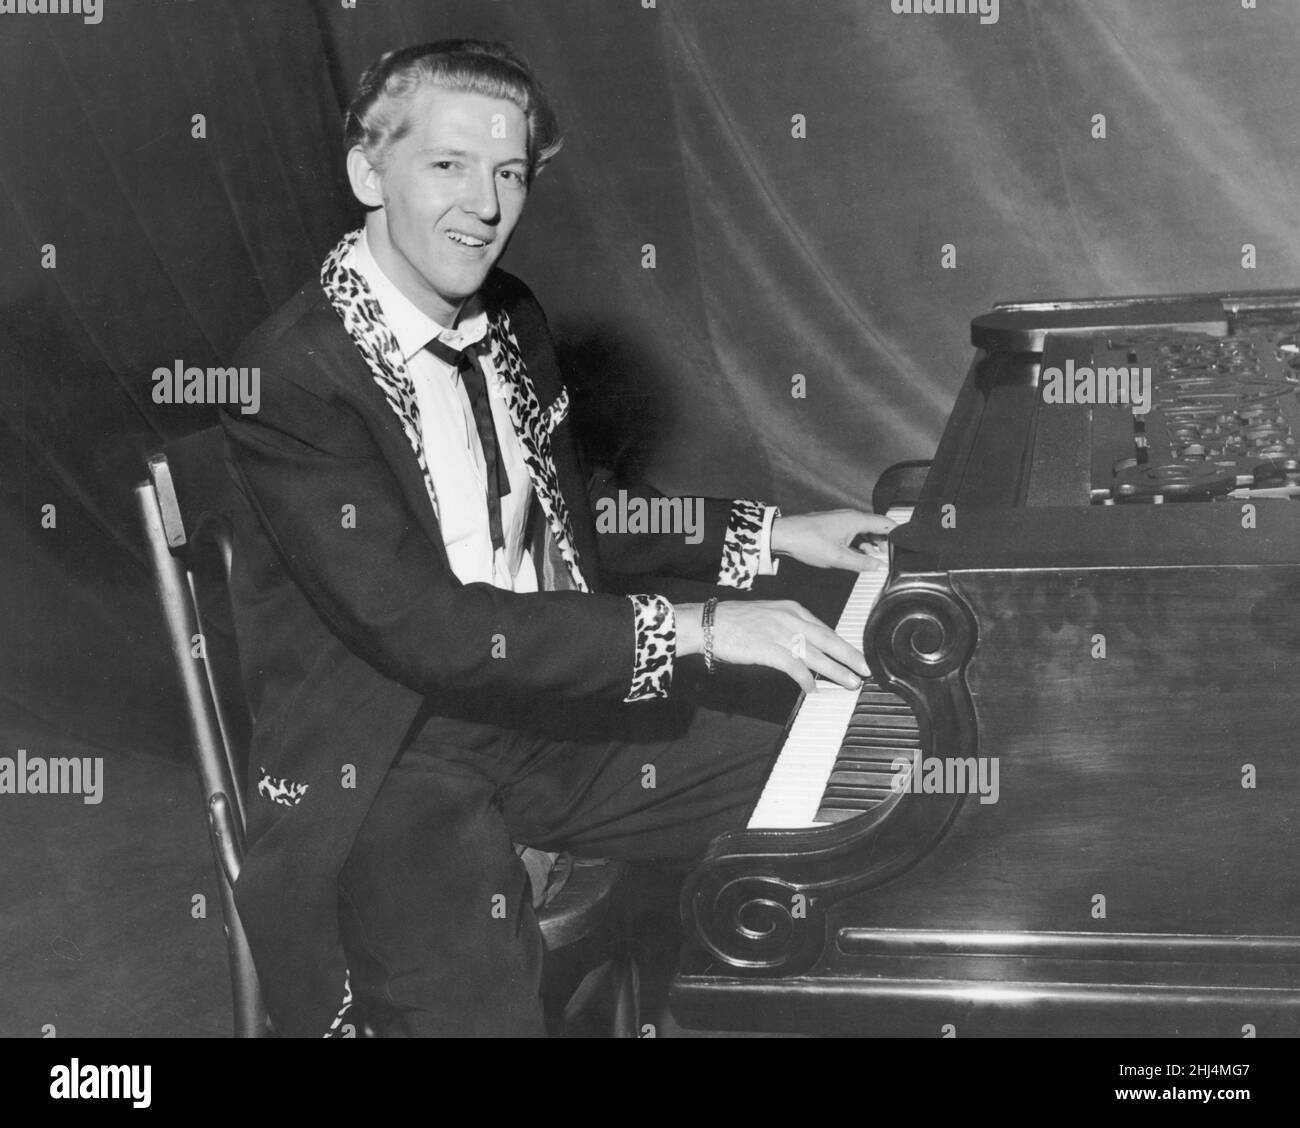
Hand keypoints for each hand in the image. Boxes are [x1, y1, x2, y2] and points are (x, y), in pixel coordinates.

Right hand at [675, 599, 867, 692]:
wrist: (709, 623)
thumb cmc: (734, 621)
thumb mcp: (768, 615)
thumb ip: (788, 626)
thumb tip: (804, 645)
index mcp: (792, 609)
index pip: (824, 628)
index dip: (842, 644)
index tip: (854, 655)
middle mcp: (790, 619)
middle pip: (829, 640)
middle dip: (850, 656)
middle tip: (865, 669)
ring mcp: (780, 634)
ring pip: (817, 655)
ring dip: (836, 671)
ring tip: (850, 683)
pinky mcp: (769, 649)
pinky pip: (795, 667)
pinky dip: (806, 679)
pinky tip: (811, 689)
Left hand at [770, 509, 894, 571]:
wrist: (784, 535)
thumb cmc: (808, 542)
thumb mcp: (838, 558)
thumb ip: (861, 562)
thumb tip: (878, 566)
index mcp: (856, 520)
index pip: (886, 523)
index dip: (897, 535)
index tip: (905, 546)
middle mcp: (851, 516)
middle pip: (877, 526)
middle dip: (886, 541)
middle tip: (891, 557)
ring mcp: (842, 520)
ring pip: (865, 530)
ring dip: (872, 543)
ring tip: (875, 558)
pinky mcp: (834, 526)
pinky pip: (854, 532)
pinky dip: (860, 542)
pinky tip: (858, 554)